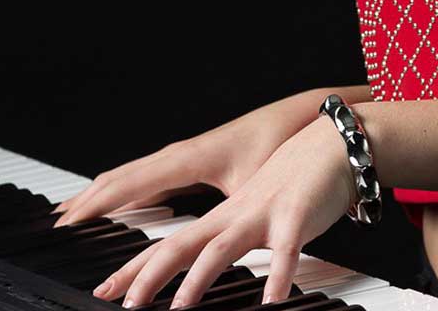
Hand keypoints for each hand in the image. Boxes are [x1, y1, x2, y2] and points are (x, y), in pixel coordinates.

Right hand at [52, 94, 314, 226]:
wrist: (302, 117)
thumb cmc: (280, 146)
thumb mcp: (251, 188)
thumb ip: (229, 219)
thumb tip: (215, 251)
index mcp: (187, 159)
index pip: (128, 183)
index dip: (95, 204)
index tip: (66, 222)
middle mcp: (180, 154)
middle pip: (121, 177)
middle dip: (87, 200)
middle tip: (55, 224)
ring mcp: (185, 155)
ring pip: (132, 174)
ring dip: (102, 192)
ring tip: (74, 213)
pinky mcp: (194, 160)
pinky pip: (148, 174)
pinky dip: (124, 187)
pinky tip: (120, 201)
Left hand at [89, 116, 354, 308]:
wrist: (330, 143)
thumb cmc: (295, 182)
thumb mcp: (257, 214)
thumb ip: (234, 240)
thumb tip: (210, 269)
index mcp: (224, 216)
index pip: (171, 244)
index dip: (137, 268)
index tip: (107, 291)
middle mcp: (236, 214)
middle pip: (184, 243)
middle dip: (149, 274)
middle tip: (123, 302)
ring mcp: (264, 214)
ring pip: (223, 247)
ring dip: (199, 279)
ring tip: (180, 309)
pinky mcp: (296, 218)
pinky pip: (286, 251)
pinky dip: (278, 277)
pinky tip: (273, 302)